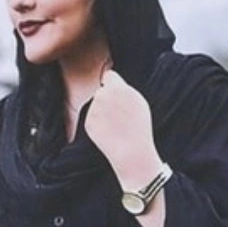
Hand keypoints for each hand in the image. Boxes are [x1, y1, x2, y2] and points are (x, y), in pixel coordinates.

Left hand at [86, 68, 161, 187]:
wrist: (131, 151)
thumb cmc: (139, 126)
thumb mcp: (139, 102)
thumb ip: (124, 89)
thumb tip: (111, 79)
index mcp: (118, 88)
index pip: (109, 76)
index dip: (113, 84)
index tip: (116, 92)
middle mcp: (103, 96)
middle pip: (101, 91)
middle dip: (107, 99)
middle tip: (118, 114)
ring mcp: (94, 109)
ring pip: (95, 105)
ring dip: (102, 112)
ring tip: (115, 125)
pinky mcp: (88, 122)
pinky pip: (92, 118)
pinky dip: (98, 124)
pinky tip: (109, 132)